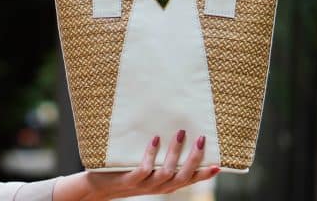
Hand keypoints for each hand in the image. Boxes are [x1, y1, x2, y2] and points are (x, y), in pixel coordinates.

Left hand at [53, 130, 219, 200]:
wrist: (98, 186)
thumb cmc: (124, 171)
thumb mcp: (145, 165)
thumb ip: (158, 155)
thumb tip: (169, 129)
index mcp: (164, 184)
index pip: (189, 180)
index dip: (204, 174)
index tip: (218, 164)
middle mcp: (158, 187)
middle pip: (183, 177)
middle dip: (194, 159)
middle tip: (202, 138)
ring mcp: (144, 185)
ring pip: (166, 173)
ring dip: (175, 153)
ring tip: (179, 132)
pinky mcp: (130, 181)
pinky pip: (144, 169)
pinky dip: (151, 154)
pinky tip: (154, 138)